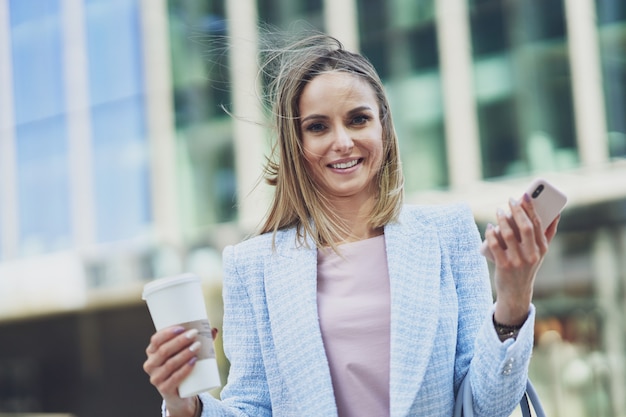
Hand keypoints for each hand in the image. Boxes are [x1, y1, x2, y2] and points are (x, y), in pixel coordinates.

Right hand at [143, 326, 217, 416]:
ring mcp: (156, 378)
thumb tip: (214, 330)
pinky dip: (185, 369)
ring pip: (170, 364)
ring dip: (184, 353)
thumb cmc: (182, 368)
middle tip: (195, 334)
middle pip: (164, 350)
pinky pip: (174, 378)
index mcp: (152, 352)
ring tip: (197, 346)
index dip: (167, 333)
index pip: (156, 340)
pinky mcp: (164, 389)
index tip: (182, 328)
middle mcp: (150, 365)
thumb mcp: (184, 353)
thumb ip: (198, 341)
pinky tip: (193, 362)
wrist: (180, 395)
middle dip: (180, 341)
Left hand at [484, 193, 559, 324]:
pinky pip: (495, 246)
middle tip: (510, 200)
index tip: (524, 195)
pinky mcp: (503, 266)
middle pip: (525, 227)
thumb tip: (557, 213)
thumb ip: (548, 233)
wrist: (516, 291)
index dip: (531, 208)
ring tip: (498, 211)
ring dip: (502, 220)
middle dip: (517, 211)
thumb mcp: (541, 252)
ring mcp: (518, 261)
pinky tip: (489, 227)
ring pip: (508, 235)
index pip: (538, 224)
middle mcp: (532, 255)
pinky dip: (491, 234)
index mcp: (542, 248)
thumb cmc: (528, 266)